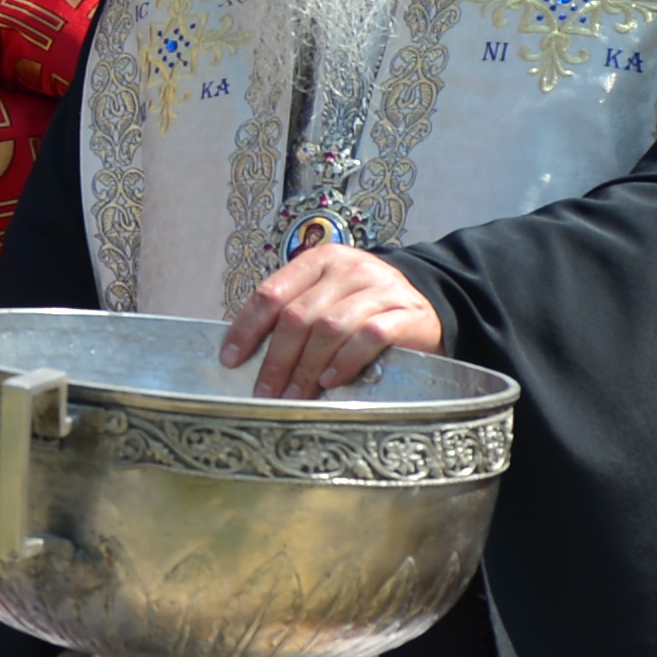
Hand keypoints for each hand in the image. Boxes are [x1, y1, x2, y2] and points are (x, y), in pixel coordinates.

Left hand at [220, 242, 444, 399]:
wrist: (426, 308)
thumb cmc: (362, 311)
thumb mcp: (326, 301)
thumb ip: (293, 316)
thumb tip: (246, 357)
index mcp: (319, 261)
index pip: (272, 293)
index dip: (247, 329)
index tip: (231, 361)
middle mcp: (349, 268)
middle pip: (298, 315)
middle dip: (276, 360)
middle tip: (265, 393)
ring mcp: (381, 288)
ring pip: (330, 326)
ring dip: (307, 367)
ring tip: (295, 396)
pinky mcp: (408, 313)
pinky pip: (369, 336)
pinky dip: (346, 361)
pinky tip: (331, 381)